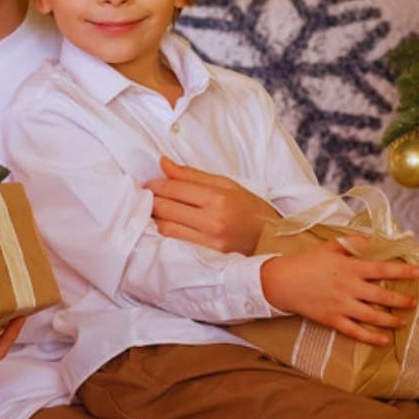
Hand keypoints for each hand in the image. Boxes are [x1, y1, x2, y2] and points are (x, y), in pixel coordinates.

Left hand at [145, 156, 278, 254]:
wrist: (269, 239)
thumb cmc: (249, 208)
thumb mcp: (226, 184)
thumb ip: (192, 175)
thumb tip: (163, 163)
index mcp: (218, 198)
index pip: (175, 189)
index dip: (156, 184)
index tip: (149, 182)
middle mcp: (212, 220)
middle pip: (166, 208)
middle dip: (152, 200)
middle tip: (148, 195)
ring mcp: (208, 241)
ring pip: (166, 227)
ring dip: (155, 217)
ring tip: (156, 209)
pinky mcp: (206, 255)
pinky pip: (175, 241)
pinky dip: (165, 230)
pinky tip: (166, 223)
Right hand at [261, 236, 418, 345]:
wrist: (282, 282)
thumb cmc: (306, 262)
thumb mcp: (329, 246)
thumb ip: (352, 243)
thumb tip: (372, 239)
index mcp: (349, 268)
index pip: (382, 269)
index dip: (402, 271)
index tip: (418, 273)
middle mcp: (349, 288)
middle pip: (382, 295)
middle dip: (402, 299)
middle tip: (415, 301)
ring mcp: (341, 306)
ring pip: (372, 316)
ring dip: (391, 320)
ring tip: (404, 321)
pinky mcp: (332, 320)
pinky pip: (355, 331)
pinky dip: (370, 337)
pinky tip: (383, 340)